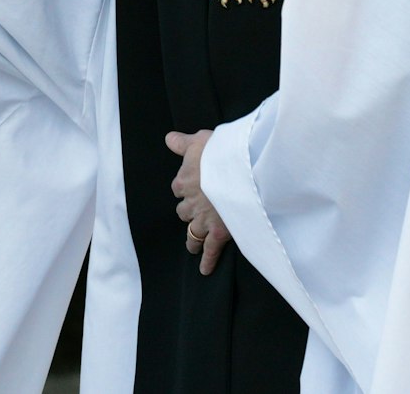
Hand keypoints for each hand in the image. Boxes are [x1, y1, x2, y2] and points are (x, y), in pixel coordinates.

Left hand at [166, 129, 231, 275]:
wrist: (239, 170)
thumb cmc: (221, 153)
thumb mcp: (199, 141)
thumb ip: (182, 142)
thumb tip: (169, 139)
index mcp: (184, 181)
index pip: (178, 187)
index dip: (185, 188)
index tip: (191, 187)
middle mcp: (191, 202)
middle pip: (184, 211)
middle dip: (189, 212)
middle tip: (195, 213)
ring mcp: (204, 219)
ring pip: (192, 232)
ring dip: (192, 238)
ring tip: (192, 245)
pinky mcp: (219, 232)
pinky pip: (210, 250)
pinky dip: (207, 261)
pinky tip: (204, 270)